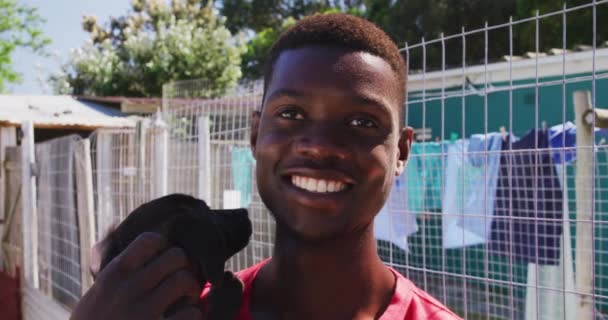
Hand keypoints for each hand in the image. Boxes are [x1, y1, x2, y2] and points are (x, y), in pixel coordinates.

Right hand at [70, 232, 202, 319]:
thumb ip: (111, 264)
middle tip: (182, 280)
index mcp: (114, 275)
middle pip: (176, 256)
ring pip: (186, 280)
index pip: (150, 240)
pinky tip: (184, 317)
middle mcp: (128, 290)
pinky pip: (191, 313)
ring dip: (192, 289)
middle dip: (184, 266)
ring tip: (187, 298)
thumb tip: (116, 223)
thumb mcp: (96, 293)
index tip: (166, 260)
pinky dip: (193, 314)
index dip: (164, 247)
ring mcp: (143, 312)